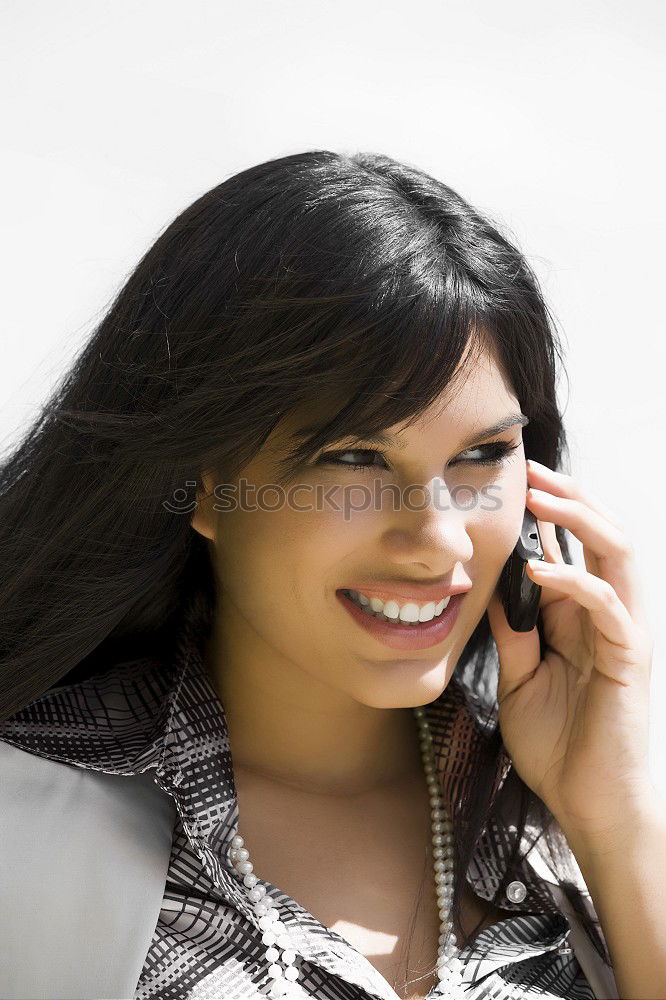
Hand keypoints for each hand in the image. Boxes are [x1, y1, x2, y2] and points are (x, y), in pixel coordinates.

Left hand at [486, 458, 655, 839]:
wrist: (587, 803)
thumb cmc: (558, 746)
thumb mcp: (520, 678)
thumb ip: (513, 632)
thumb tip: (490, 586)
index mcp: (580, 617)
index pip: (571, 548)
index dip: (549, 513)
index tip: (513, 483)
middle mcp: (607, 615)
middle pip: (603, 536)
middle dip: (571, 497)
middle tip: (531, 471)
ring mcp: (623, 632)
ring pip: (619, 554)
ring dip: (581, 519)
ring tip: (542, 497)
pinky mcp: (630, 657)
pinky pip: (608, 604)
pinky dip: (575, 581)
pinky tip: (539, 570)